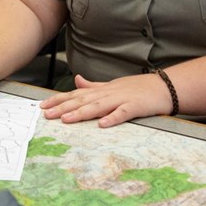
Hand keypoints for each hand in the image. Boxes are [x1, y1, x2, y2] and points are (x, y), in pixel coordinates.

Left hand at [40, 73, 174, 126]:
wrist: (162, 87)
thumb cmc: (136, 88)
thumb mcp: (111, 86)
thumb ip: (93, 86)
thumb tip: (77, 80)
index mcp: (101, 91)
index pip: (75, 95)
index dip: (59, 100)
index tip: (43, 106)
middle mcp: (107, 94)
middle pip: (82, 101)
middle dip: (63, 107)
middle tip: (46, 114)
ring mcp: (121, 99)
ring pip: (98, 106)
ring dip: (81, 113)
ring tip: (66, 119)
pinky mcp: (135, 107)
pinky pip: (123, 113)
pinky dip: (112, 118)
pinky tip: (102, 125)